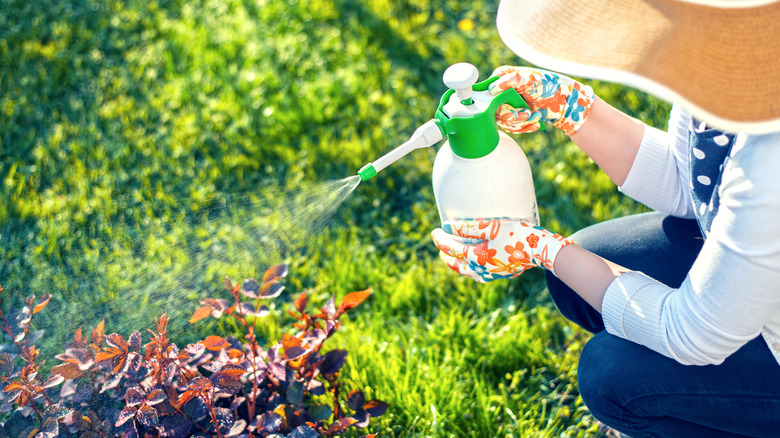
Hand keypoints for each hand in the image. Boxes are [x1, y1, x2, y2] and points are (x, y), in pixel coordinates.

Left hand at [431, 218, 574, 282]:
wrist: (541, 249)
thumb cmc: (516, 234)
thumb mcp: (490, 226)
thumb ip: (466, 227)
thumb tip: (445, 227)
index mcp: (476, 258)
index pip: (452, 249)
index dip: (440, 240)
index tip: (435, 230)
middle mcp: (482, 270)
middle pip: (457, 265)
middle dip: (446, 255)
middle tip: (440, 247)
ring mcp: (492, 275)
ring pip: (467, 272)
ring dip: (457, 264)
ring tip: (452, 257)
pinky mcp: (501, 274)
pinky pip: (479, 274)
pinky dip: (471, 268)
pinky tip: (473, 264)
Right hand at [489, 66, 594, 135]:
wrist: (565, 101)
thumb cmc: (549, 85)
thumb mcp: (531, 79)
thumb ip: (511, 80)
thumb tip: (492, 88)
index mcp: (502, 77)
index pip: (488, 92)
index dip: (496, 103)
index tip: (510, 109)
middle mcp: (502, 91)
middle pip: (494, 109)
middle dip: (512, 115)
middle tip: (527, 114)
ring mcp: (508, 104)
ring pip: (503, 120)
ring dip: (520, 122)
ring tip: (535, 117)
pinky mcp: (514, 116)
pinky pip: (511, 127)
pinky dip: (524, 128)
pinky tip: (536, 124)